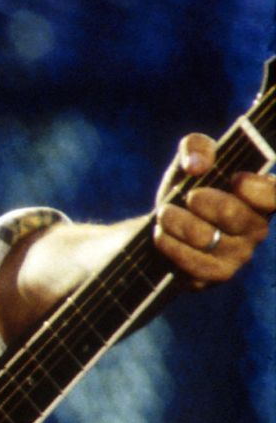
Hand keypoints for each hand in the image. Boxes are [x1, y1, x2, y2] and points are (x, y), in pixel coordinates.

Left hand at [153, 134, 273, 287]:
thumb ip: (196, 147)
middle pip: (233, 215)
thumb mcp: (189, 162)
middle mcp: (257, 227)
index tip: (235, 179)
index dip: (258, 189)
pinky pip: (191, 261)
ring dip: (175, 221)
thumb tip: (197, 165)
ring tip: (164, 214)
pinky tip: (161, 234)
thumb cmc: (185, 190)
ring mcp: (240, 255)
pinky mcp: (217, 275)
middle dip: (200, 202)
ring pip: (205, 237)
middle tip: (186, 197)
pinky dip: (168, 243)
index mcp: (261, 197)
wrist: (160, 228)